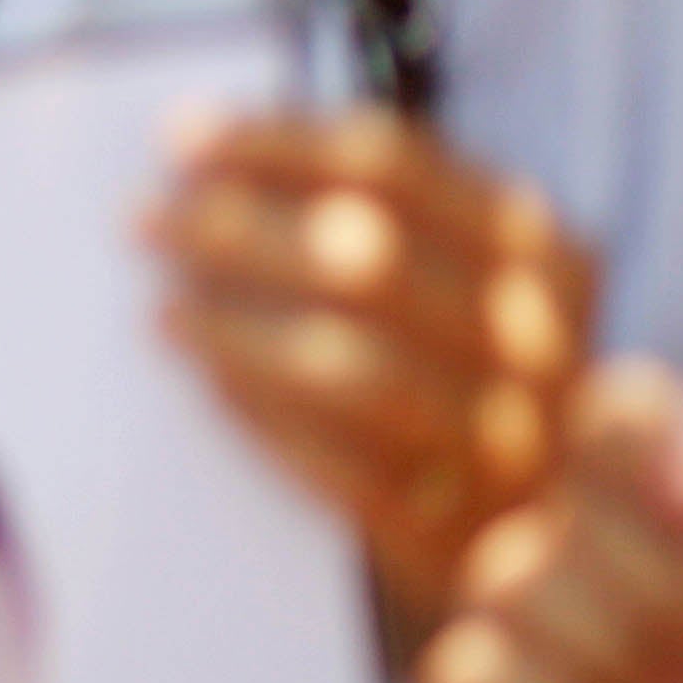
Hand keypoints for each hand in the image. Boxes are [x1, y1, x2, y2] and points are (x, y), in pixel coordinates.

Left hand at [149, 107, 591, 639]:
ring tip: (164, 307)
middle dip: (235, 229)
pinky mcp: (451, 529)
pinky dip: (257, 412)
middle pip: (363, 258)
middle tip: (144, 220)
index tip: (179, 138)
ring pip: (348, 363)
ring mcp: (503, 441)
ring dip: (235, 325)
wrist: (539, 544)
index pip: (392, 168)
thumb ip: (367, 209)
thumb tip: (199, 145)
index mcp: (538, 251)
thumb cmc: (456, 374)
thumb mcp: (453, 279)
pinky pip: (335, 462)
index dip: (272, 146)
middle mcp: (536, 340)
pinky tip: (203, 380)